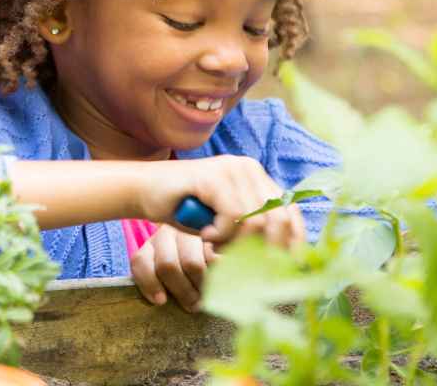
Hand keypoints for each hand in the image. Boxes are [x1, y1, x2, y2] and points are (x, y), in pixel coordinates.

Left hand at [130, 225, 216, 311]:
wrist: (212, 255)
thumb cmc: (184, 276)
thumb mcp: (166, 280)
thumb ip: (160, 286)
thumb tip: (161, 300)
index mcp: (150, 248)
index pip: (141, 261)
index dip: (149, 284)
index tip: (161, 301)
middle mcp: (166, 235)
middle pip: (167, 265)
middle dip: (181, 290)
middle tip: (193, 305)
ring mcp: (188, 233)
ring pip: (192, 264)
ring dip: (200, 285)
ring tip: (207, 295)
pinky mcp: (211, 237)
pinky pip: (213, 260)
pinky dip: (216, 274)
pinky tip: (218, 280)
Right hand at [133, 155, 306, 246]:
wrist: (144, 191)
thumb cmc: (185, 211)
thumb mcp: (227, 223)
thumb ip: (253, 230)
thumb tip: (288, 259)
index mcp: (257, 176)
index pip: (290, 212)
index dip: (291, 243)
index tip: (280, 269)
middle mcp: (249, 167)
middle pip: (278, 219)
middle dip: (262, 250)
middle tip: (236, 259)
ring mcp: (231, 168)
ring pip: (255, 221)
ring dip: (236, 244)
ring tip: (215, 245)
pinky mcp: (214, 176)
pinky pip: (232, 217)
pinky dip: (220, 235)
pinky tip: (205, 236)